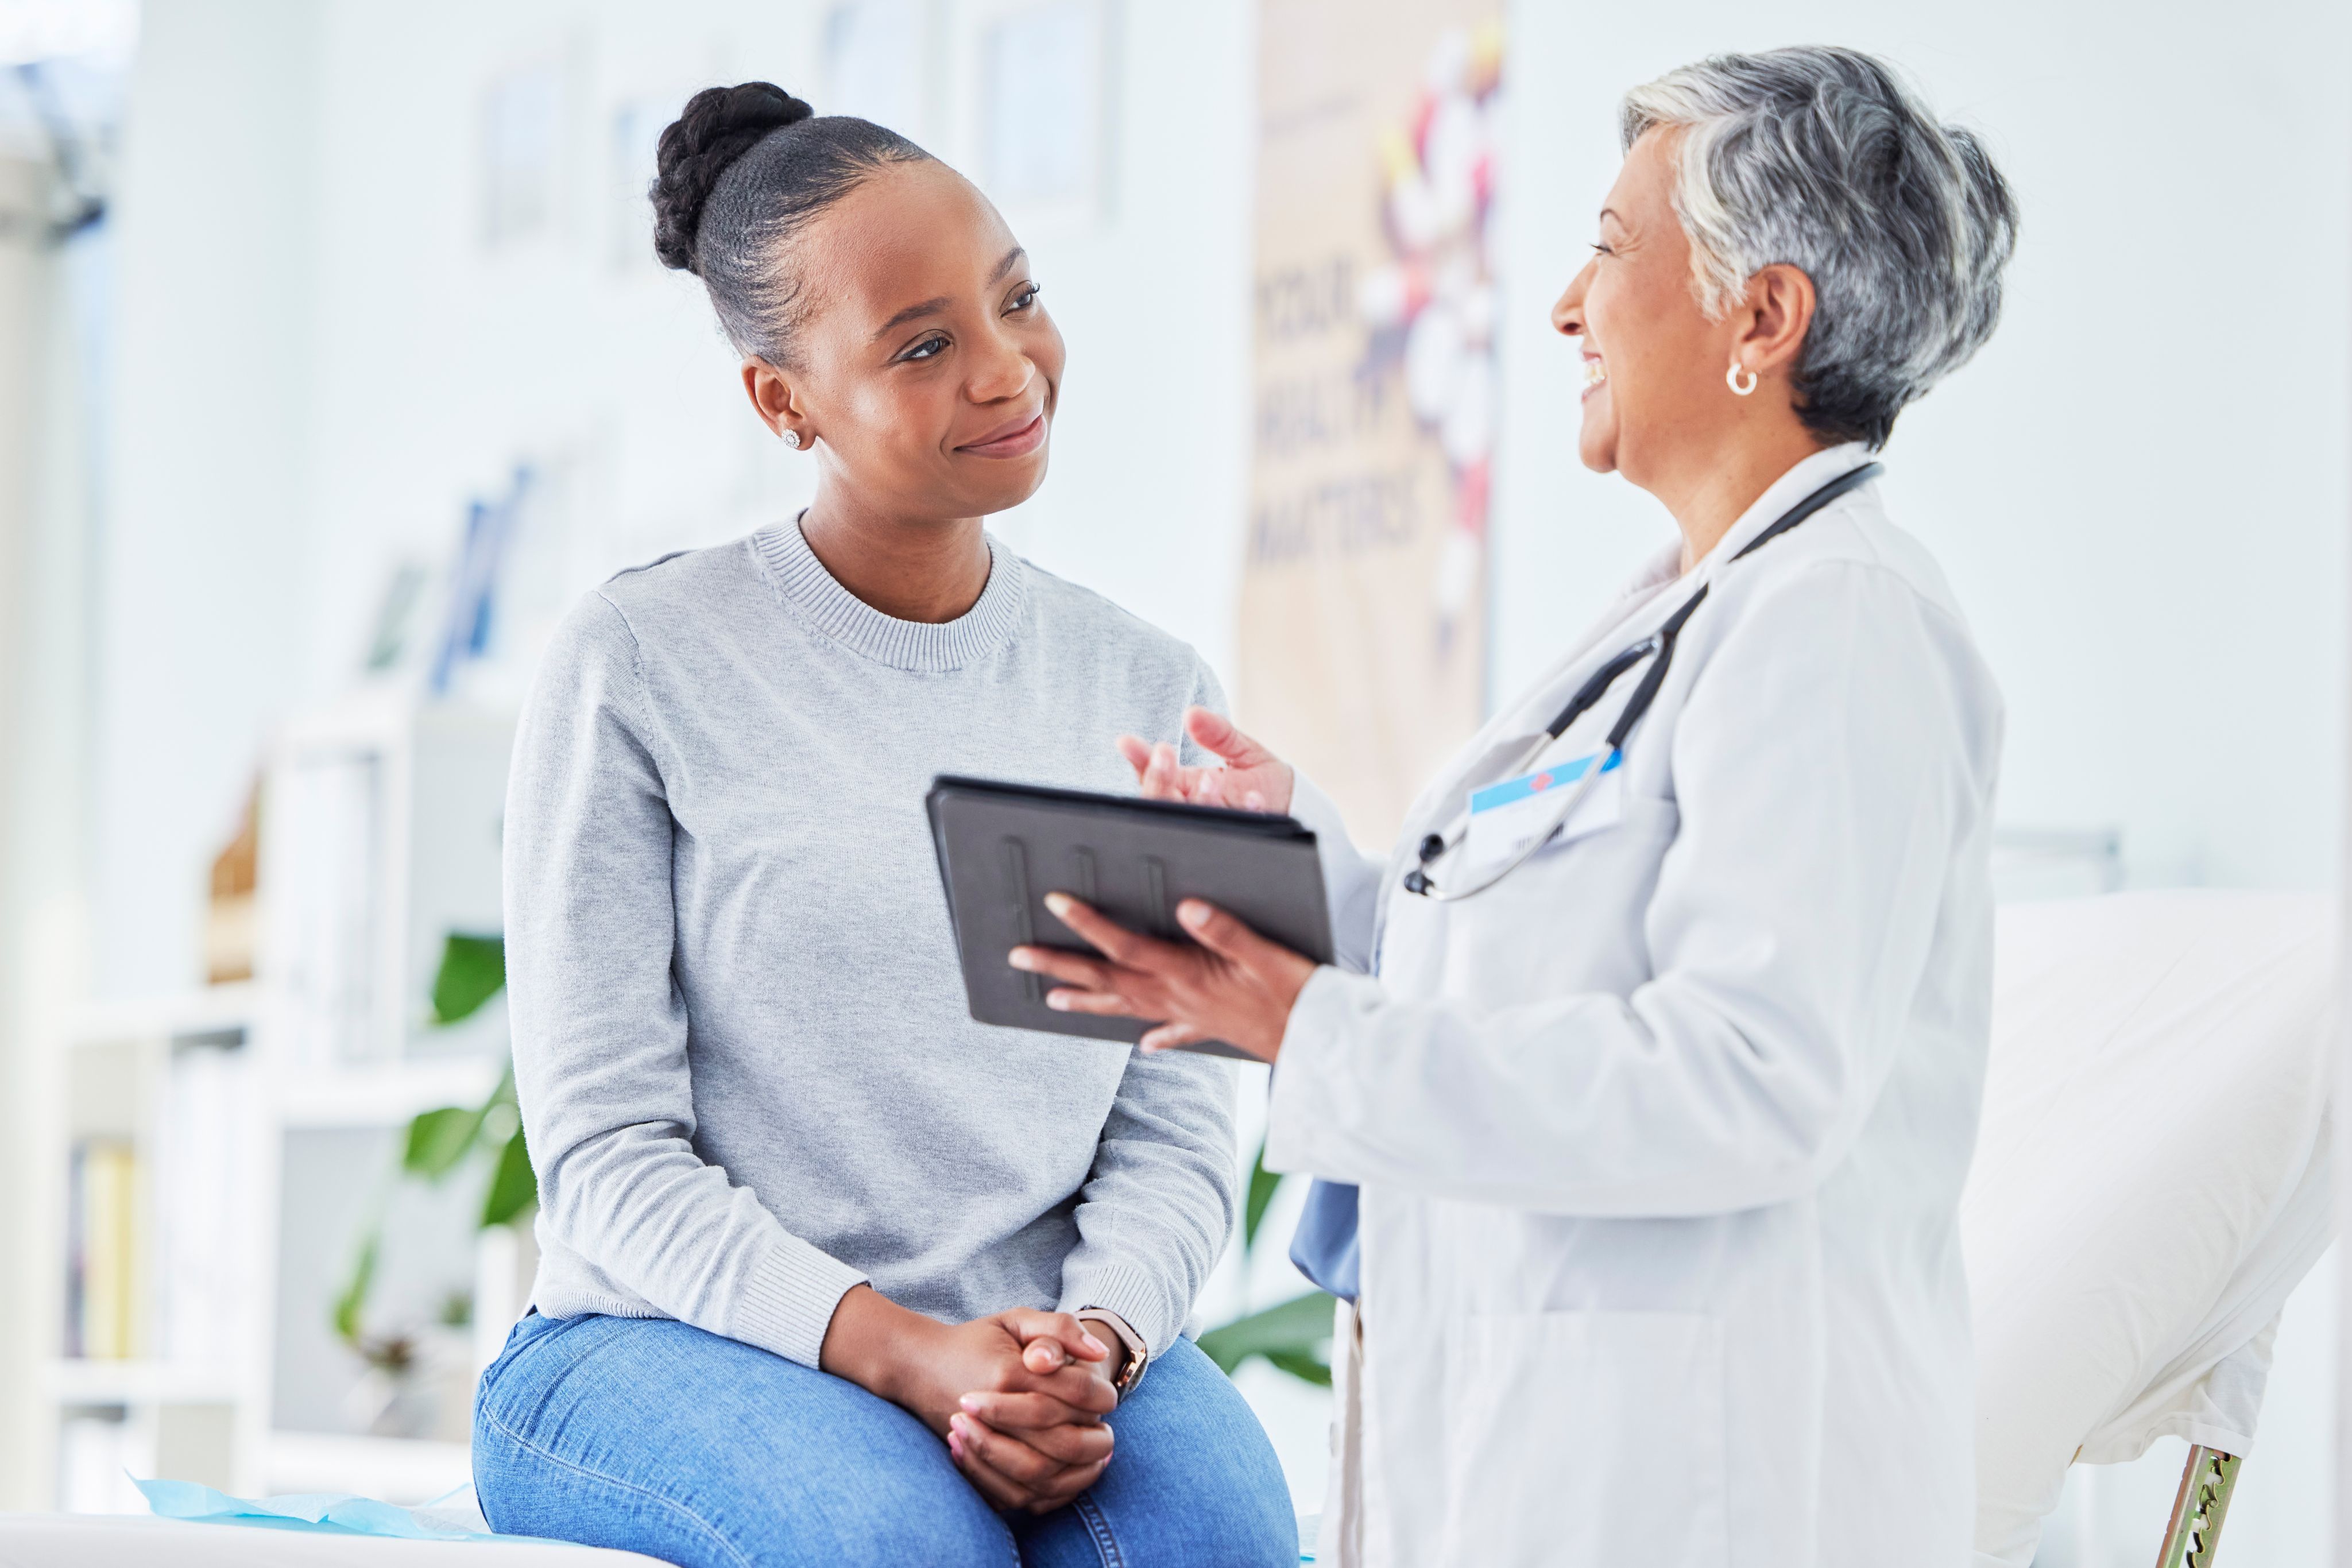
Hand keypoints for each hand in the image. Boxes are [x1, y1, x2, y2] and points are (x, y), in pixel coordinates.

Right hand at [821, 1287, 1116, 1512]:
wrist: (917, 1365)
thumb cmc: (975, 1340)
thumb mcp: (1016, 1319)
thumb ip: (1059, 1327)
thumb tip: (1097, 1352)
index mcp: (1010, 1371)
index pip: (1075, 1392)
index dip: (1101, 1397)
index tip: (1108, 1399)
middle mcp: (994, 1410)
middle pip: (1063, 1440)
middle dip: (1095, 1441)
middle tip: (1108, 1436)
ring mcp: (981, 1441)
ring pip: (1041, 1472)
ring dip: (1076, 1471)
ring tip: (1094, 1459)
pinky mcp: (971, 1464)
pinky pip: (1015, 1493)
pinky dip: (1046, 1492)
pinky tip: (1065, 1478)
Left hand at [1012, 893, 1315, 1061]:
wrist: (1325, 1046)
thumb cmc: (1299, 995)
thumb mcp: (1266, 954)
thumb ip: (1225, 929)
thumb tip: (1185, 905)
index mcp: (1187, 974)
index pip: (1125, 945)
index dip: (1088, 923)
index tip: (1053, 903)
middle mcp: (1179, 998)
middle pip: (1108, 979)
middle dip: (1061, 965)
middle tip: (1017, 956)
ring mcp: (1191, 1016)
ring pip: (1126, 1007)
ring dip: (1088, 1000)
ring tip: (1052, 999)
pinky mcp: (1211, 1029)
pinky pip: (1172, 1033)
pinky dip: (1155, 1037)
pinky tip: (1145, 1046)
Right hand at [1116, 708, 1294, 813]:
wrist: (1297, 806)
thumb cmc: (1263, 780)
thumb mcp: (1240, 748)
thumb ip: (1217, 732)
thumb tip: (1192, 714)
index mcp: (1186, 787)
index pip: (1152, 776)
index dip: (1138, 761)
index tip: (1128, 742)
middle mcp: (1194, 809)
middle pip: (1159, 803)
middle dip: (1158, 780)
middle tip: (1164, 752)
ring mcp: (1216, 826)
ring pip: (1192, 820)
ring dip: (1199, 799)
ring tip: (1211, 776)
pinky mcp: (1243, 838)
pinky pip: (1238, 830)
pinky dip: (1247, 812)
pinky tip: (1255, 798)